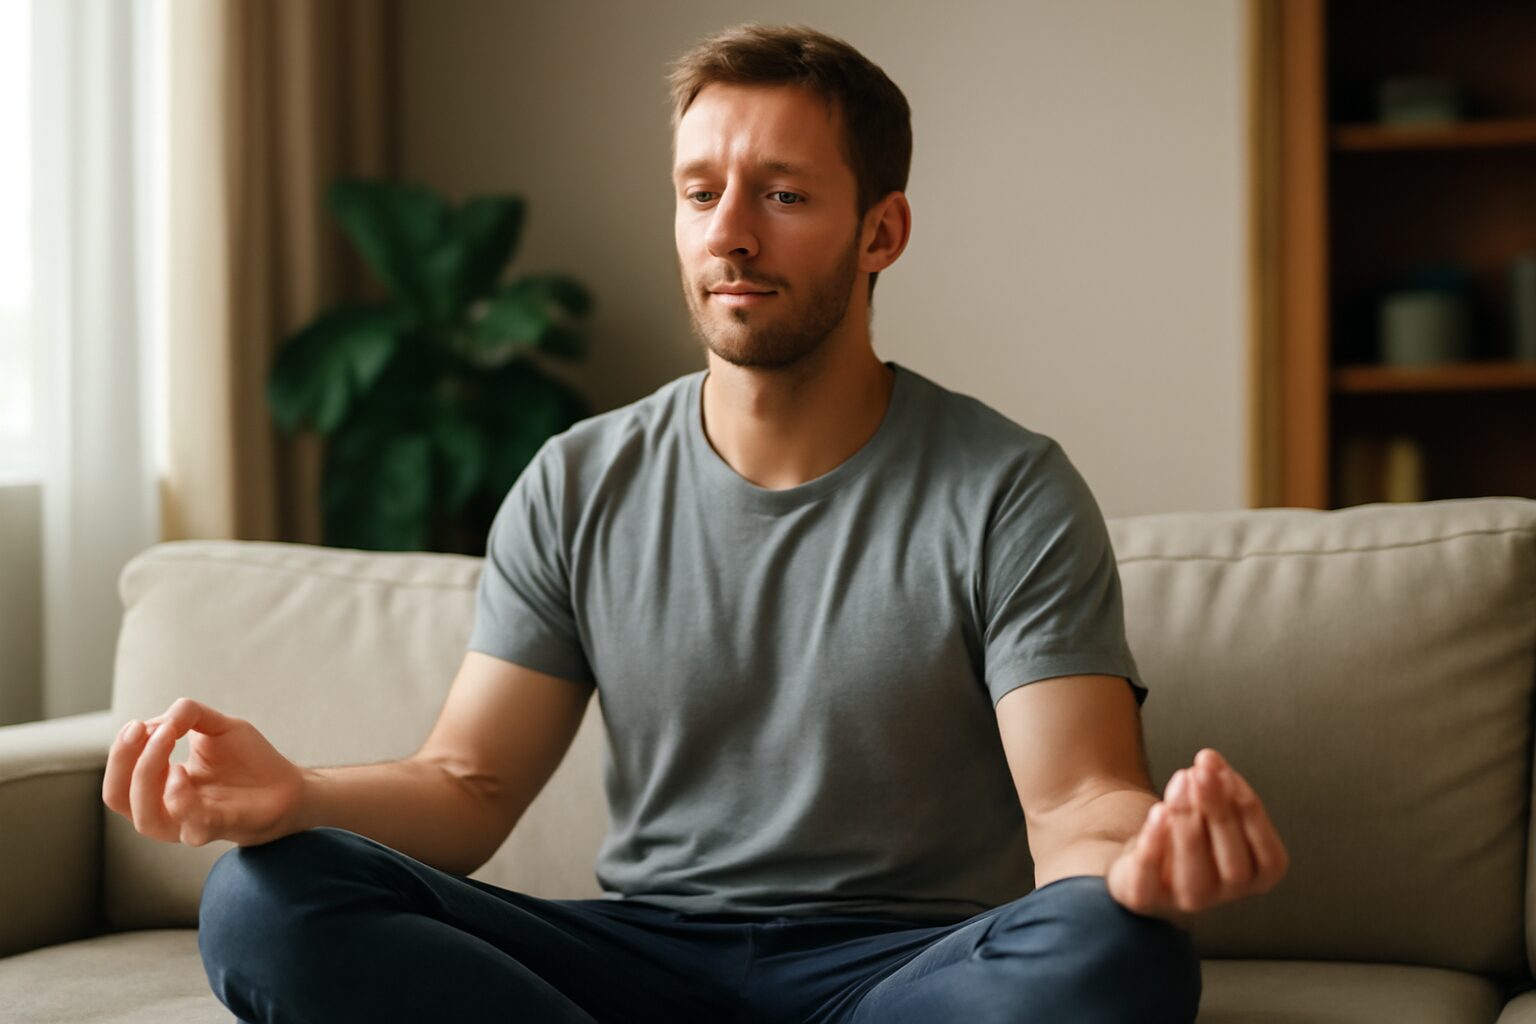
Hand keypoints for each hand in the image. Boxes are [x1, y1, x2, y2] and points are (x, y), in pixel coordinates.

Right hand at [102, 698, 307, 846]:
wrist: (287, 783)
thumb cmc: (248, 759)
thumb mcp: (216, 726)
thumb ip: (188, 715)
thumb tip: (161, 719)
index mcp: (159, 790)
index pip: (119, 780)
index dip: (120, 752)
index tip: (137, 725)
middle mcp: (168, 812)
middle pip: (119, 800)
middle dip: (123, 762)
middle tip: (144, 730)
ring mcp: (193, 824)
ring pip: (147, 820)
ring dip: (147, 776)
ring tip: (165, 741)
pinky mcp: (221, 827)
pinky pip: (192, 824)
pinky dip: (179, 799)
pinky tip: (182, 772)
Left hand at [1105, 748, 1287, 923]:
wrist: (1143, 854)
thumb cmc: (1192, 829)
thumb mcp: (1215, 809)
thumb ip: (1221, 789)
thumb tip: (1211, 764)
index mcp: (1257, 876)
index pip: (1269, 857)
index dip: (1249, 811)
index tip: (1226, 772)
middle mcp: (1226, 895)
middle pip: (1233, 866)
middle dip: (1218, 813)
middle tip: (1201, 772)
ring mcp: (1186, 901)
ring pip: (1193, 874)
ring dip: (1188, 822)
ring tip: (1181, 781)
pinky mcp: (1145, 897)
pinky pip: (1148, 877)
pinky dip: (1154, 844)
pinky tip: (1158, 811)